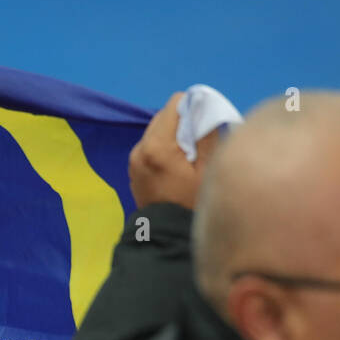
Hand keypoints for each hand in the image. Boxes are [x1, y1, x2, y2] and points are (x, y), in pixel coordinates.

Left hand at [128, 92, 221, 209]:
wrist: (167, 236)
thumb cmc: (191, 204)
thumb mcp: (207, 170)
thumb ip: (206, 135)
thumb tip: (205, 108)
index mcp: (157, 146)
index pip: (175, 104)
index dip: (193, 108)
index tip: (204, 125)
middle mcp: (140, 148)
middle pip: (164, 115)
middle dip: (183, 122)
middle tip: (198, 143)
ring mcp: (133, 158)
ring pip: (156, 129)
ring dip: (173, 135)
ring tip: (187, 157)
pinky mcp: (133, 168)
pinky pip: (150, 145)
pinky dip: (163, 147)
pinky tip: (175, 165)